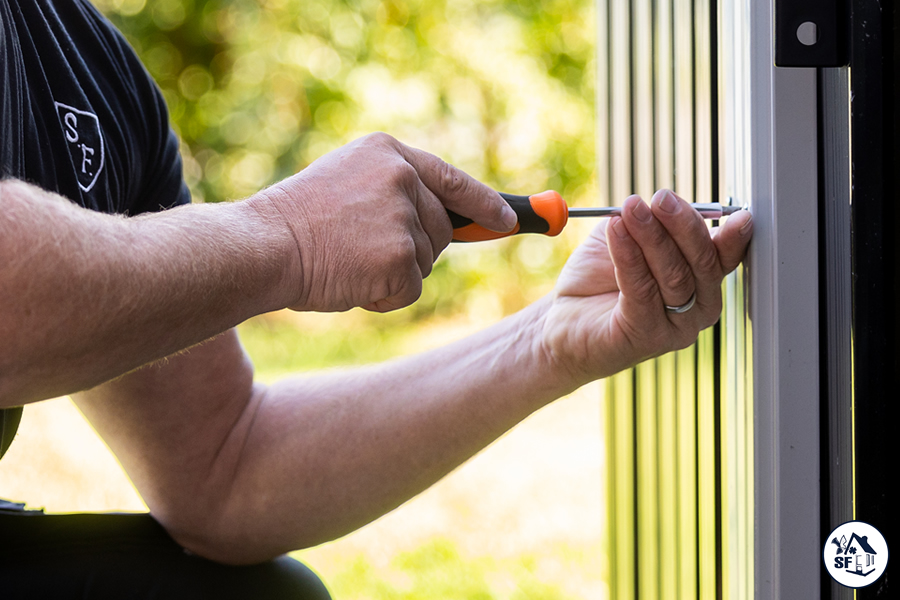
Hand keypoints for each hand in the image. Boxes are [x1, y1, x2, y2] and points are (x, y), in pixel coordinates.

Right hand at [256, 133, 516, 312]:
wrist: (260, 246)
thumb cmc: (297, 222)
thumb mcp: (348, 183)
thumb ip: (395, 192)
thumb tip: (449, 222)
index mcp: (389, 154)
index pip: (453, 179)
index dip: (486, 204)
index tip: (509, 220)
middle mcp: (403, 179)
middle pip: (442, 229)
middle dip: (416, 249)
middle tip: (363, 251)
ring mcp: (403, 218)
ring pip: (426, 261)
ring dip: (394, 272)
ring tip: (346, 260)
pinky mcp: (400, 259)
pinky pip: (410, 290)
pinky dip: (383, 296)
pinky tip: (348, 280)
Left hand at [541, 189, 752, 382]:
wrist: (562, 319)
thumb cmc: (598, 279)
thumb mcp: (628, 238)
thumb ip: (651, 222)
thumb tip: (663, 201)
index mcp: (701, 281)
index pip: (724, 257)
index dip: (731, 236)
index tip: (734, 214)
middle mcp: (697, 308)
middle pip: (703, 264)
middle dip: (683, 225)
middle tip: (661, 199)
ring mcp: (675, 328)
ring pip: (673, 276)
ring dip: (651, 236)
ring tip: (631, 209)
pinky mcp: (645, 337)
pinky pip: (641, 290)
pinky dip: (629, 256)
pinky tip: (617, 231)